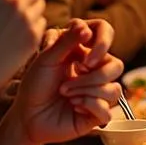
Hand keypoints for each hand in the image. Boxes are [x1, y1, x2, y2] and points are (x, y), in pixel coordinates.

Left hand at [13, 19, 123, 144]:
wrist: (28, 116)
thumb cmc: (35, 85)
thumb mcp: (46, 59)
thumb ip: (66, 41)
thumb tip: (86, 29)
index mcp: (84, 50)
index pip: (106, 32)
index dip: (102, 43)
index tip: (85, 59)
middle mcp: (96, 68)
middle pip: (117, 66)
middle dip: (93, 77)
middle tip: (69, 81)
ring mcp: (99, 91)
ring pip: (114, 89)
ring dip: (86, 92)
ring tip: (66, 95)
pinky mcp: (99, 112)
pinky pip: (108, 110)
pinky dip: (89, 107)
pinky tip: (74, 107)